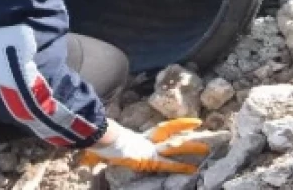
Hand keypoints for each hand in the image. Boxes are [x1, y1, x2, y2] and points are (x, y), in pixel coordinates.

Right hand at [81, 119, 210, 174]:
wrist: (101, 139)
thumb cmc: (101, 141)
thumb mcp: (101, 150)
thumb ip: (96, 157)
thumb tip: (83, 161)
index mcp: (140, 139)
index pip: (162, 130)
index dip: (177, 126)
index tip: (192, 123)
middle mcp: (148, 142)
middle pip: (172, 135)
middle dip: (188, 134)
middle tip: (206, 131)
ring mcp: (150, 149)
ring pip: (175, 147)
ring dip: (191, 147)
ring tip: (208, 147)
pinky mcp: (149, 159)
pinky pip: (168, 164)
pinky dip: (180, 167)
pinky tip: (193, 169)